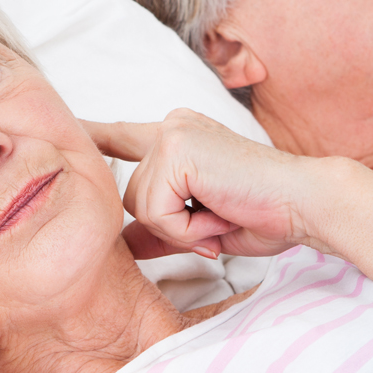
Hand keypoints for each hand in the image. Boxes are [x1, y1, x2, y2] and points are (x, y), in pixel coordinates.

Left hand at [85, 108, 324, 258]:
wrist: (306, 203)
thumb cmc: (266, 213)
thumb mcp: (202, 226)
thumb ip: (161, 229)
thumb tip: (123, 245)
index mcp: (180, 136)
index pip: (123, 137)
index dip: (94, 136)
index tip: (67, 129)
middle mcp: (172, 127)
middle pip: (133, 195)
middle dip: (171, 225)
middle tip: (219, 219)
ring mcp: (172, 134)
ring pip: (141, 206)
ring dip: (183, 228)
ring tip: (224, 214)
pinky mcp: (175, 151)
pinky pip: (156, 212)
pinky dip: (188, 228)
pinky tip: (221, 214)